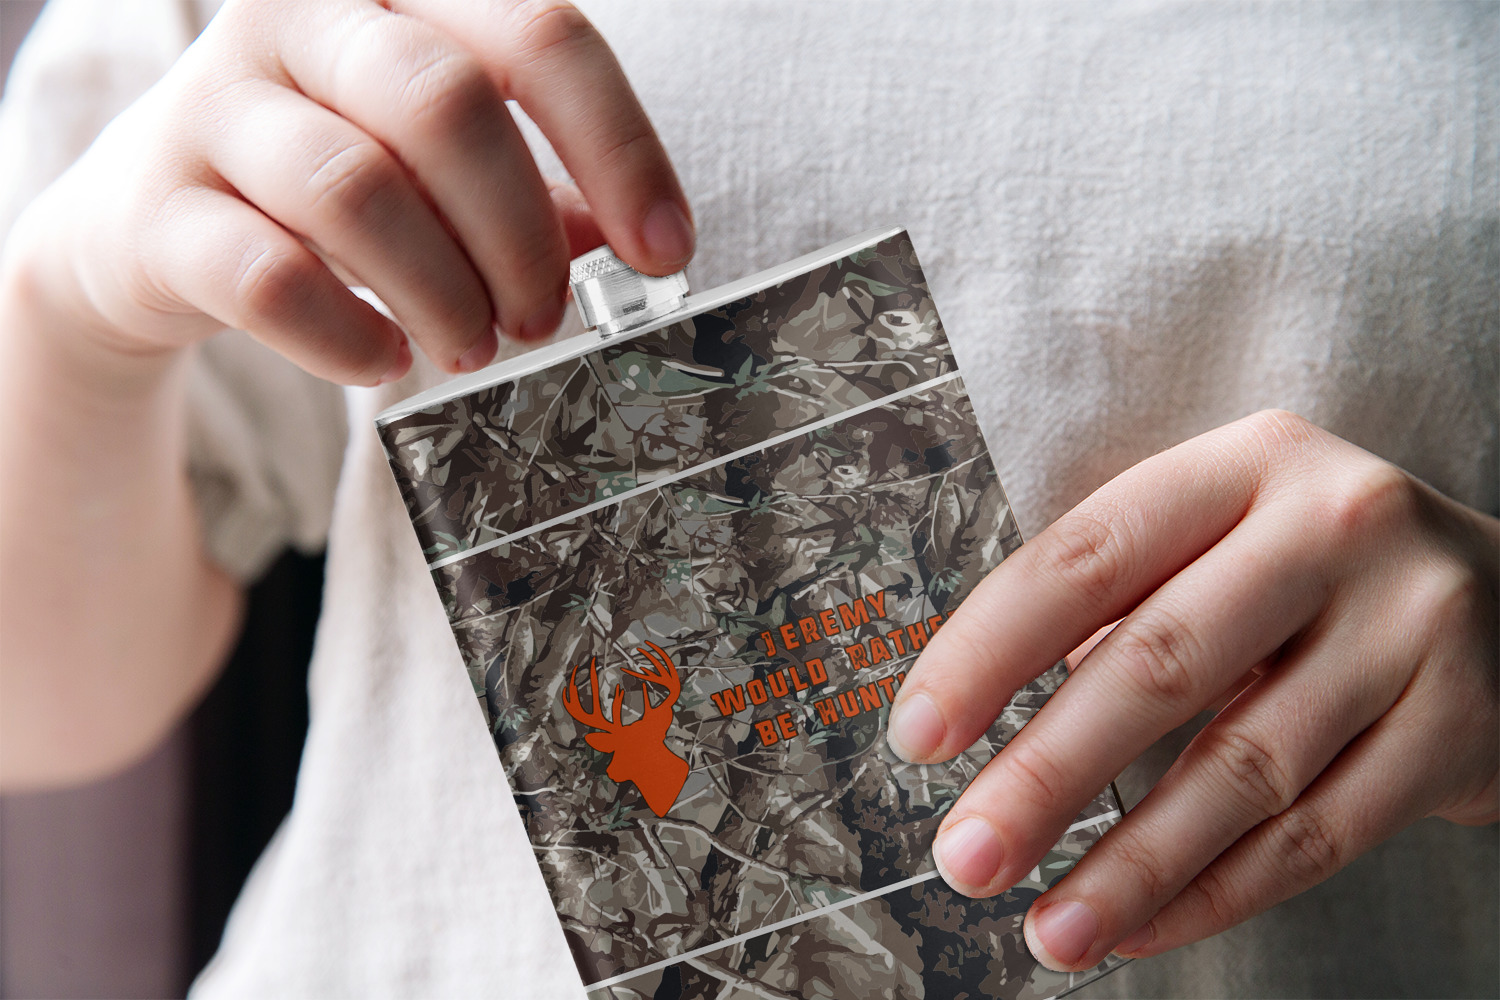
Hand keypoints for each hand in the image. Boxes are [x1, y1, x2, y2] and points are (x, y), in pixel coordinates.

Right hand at [6, 0, 691, 383]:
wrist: (152, 231)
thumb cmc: (334, 188)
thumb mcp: (443, 168)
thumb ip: (536, 187)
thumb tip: (634, 244)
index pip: (537, 33)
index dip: (618, 148)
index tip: (666, 253)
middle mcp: (297, 19)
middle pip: (445, 105)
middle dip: (519, 236)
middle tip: (542, 318)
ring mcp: (213, 105)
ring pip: (355, 188)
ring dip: (442, 293)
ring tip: (470, 346)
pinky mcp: (155, 209)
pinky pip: (266, 276)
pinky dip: (346, 335)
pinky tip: (381, 360)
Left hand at [886, 409, 1497, 970]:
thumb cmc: (1310, 570)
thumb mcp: (1222, 534)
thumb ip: (1120, 594)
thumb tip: (982, 700)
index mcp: (1242, 466)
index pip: (1085, 557)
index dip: (988, 651)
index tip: (918, 735)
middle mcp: (1333, 529)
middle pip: (1159, 663)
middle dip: (1046, 775)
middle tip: (966, 855)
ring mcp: (1410, 628)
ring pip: (1242, 769)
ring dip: (1129, 866)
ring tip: (1048, 928)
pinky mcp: (1462, 727)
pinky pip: (1318, 835)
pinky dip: (1216, 894)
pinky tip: (1138, 926)